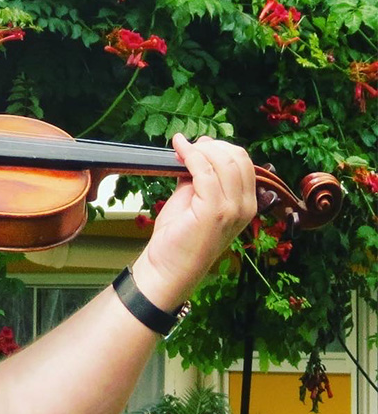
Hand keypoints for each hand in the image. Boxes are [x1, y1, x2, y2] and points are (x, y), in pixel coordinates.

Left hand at [133, 134, 256, 307]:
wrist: (168, 268)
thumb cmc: (178, 237)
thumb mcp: (193, 198)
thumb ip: (199, 175)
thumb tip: (200, 146)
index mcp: (246, 203)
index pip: (243, 162)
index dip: (220, 147)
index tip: (196, 145)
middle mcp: (245, 206)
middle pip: (237, 157)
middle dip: (211, 146)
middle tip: (187, 147)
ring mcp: (233, 209)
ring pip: (224, 161)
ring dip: (200, 149)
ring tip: (181, 149)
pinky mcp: (214, 210)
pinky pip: (204, 170)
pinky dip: (190, 155)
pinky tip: (178, 149)